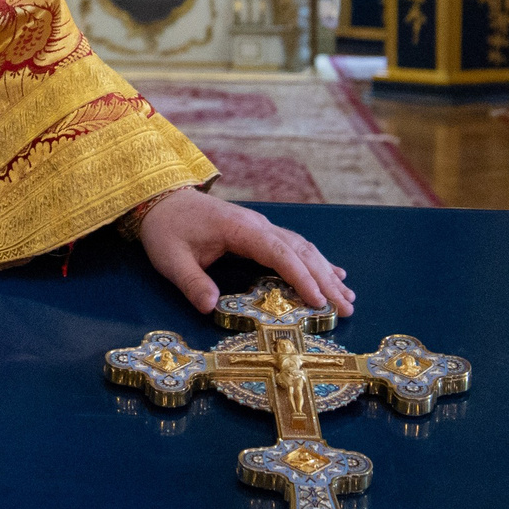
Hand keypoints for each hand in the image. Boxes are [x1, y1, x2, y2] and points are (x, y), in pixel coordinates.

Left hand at [135, 187, 353, 316]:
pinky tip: (332, 273)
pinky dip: (314, 261)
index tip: (318, 300)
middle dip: (324, 280)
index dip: (301, 277)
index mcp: (240, 229)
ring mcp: (260, 227)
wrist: (161, 200)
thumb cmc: (167, 229)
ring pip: (301, 248)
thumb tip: (210, 307)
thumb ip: (191, 282)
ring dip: (325, 272)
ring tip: (347, 297)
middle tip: (346, 308)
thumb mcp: (170, 259)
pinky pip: (293, 246)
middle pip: (300, 251)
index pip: (279, 253)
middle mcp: (258, 225)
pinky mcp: (258, 232)